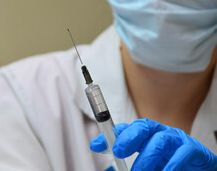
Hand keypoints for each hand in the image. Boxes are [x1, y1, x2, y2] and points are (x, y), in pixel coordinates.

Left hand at [90, 119, 216, 170]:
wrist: (199, 169)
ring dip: (147, 158)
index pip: (125, 129)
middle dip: (128, 137)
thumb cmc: (170, 165)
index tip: (95, 145)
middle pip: (142, 127)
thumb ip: (132, 162)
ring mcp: (177, 139)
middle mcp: (159, 133)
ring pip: (159, 140)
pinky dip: (172, 164)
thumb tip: (112, 165)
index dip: (110, 136)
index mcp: (146, 135)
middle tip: (118, 152)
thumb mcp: (148, 164)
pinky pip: (182, 152)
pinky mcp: (193, 149)